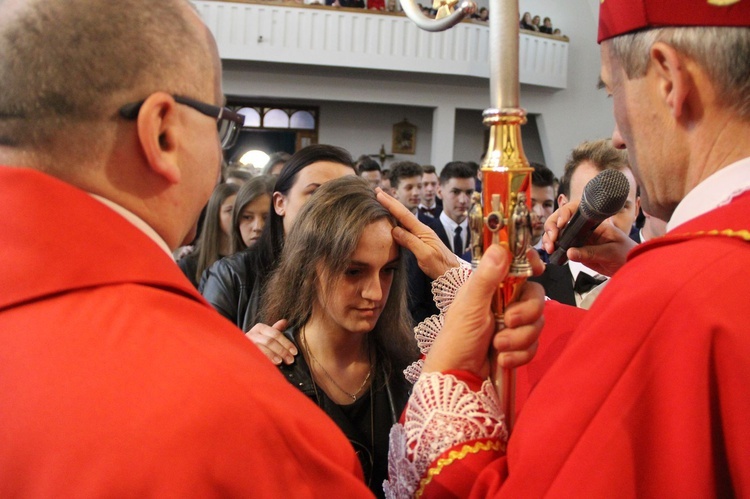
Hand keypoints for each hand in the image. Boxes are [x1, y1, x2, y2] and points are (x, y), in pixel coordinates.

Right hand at [245, 319, 295, 364]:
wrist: (238, 351)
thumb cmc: (256, 343)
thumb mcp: (266, 335)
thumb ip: (275, 330)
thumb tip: (285, 321)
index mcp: (260, 327)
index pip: (276, 334)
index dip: (287, 343)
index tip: (294, 352)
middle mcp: (252, 334)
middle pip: (270, 341)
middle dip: (282, 351)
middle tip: (290, 360)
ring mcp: (247, 343)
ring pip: (263, 348)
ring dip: (273, 356)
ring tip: (280, 362)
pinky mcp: (244, 352)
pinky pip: (256, 356)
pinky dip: (264, 360)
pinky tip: (270, 365)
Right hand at [375, 187, 457, 279]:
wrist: (452, 273)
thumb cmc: (440, 265)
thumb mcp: (425, 255)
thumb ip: (410, 241)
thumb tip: (394, 230)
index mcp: (422, 231)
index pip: (403, 214)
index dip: (390, 204)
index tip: (379, 194)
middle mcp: (421, 229)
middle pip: (403, 212)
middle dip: (390, 201)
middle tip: (378, 190)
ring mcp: (421, 234)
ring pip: (403, 218)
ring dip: (392, 208)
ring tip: (382, 200)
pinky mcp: (420, 240)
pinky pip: (405, 226)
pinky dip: (396, 219)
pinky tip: (392, 219)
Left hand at [422, 245, 544, 376]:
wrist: (458, 376)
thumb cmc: (457, 338)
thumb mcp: (470, 306)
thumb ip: (486, 279)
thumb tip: (500, 248)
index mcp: (490, 286)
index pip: (517, 266)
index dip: (531, 265)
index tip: (538, 270)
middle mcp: (504, 301)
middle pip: (536, 297)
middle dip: (526, 313)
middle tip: (507, 322)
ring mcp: (512, 324)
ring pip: (537, 323)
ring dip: (519, 339)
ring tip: (498, 346)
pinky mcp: (518, 345)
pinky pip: (534, 345)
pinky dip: (520, 354)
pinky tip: (502, 359)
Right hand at [542, 200, 636, 276]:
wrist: (631, 267)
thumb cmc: (626, 254)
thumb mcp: (610, 252)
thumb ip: (590, 253)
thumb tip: (569, 253)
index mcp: (594, 223)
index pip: (575, 212)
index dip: (564, 214)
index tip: (560, 224)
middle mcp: (584, 229)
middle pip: (562, 222)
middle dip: (552, 228)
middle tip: (551, 240)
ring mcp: (580, 240)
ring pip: (559, 234)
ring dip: (550, 239)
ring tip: (549, 248)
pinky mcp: (578, 251)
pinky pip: (562, 248)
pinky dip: (554, 249)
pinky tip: (550, 252)